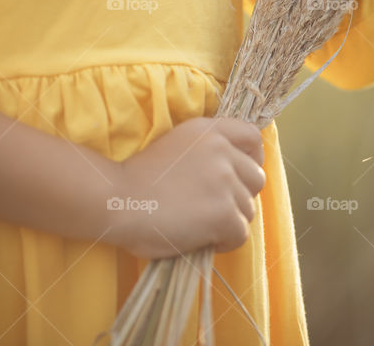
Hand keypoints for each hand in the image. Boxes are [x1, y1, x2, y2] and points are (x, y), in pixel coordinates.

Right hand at [106, 116, 265, 259]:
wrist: (117, 201)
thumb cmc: (139, 181)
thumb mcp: (177, 147)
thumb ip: (207, 152)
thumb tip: (234, 175)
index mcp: (208, 130)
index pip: (252, 137)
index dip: (253, 158)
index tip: (240, 176)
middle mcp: (221, 150)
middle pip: (256, 178)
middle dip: (240, 197)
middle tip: (214, 209)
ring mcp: (224, 180)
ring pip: (248, 209)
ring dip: (229, 222)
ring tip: (200, 226)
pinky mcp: (223, 212)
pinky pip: (240, 233)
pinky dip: (224, 242)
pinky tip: (200, 239)